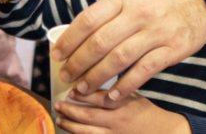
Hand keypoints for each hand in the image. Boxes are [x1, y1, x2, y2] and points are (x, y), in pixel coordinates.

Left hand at [50, 0, 205, 100]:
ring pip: (119, 58)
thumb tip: (73, 37)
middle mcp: (138, 13)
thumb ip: (105, 15)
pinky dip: (125, 85)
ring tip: (83, 88)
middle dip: (79, 62)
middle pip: (100, 41)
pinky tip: (113, 95)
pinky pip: (144, 71)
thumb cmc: (156, 2)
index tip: (56, 55)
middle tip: (67, 76)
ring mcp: (157, 32)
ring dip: (97, 77)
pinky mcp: (172, 50)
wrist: (199, 0)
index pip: (88, 20)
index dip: (69, 40)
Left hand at [54, 88, 189, 133]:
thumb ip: (115, 89)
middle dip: (69, 110)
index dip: (82, 95)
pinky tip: (72, 133)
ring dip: (70, 125)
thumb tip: (91, 78)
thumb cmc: (147, 114)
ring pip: (86, 132)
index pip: (98, 98)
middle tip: (58, 105)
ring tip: (60, 119)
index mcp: (123, 105)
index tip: (70, 91)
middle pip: (87, 116)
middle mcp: (118, 121)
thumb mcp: (134, 96)